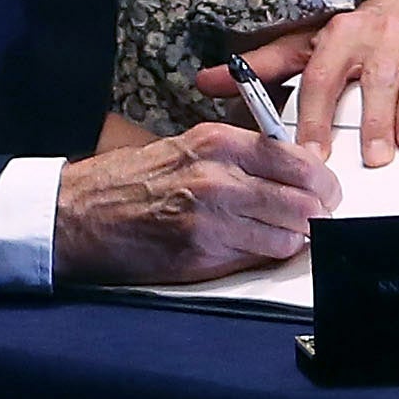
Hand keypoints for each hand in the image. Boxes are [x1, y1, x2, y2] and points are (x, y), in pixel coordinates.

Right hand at [54, 121, 340, 284]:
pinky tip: (255, 248)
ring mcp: (211, 217)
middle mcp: (218, 176)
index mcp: (215, 142)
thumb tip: (294, 173)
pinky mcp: (202, 253)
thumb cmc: (127, 183)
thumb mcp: (185, 149)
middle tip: (314, 219)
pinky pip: (264, 255)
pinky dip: (269, 254)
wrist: (76, 216)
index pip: (299, 159)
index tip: (322, 191)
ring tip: (283, 235)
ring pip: (294, 232)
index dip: (321, 181)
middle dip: (318, 214)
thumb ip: (238, 158)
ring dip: (296, 237)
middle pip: (306, 199)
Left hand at [195, 0, 398, 164]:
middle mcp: (380, 33)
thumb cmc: (361, 32)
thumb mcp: (310, 45)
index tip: (310, 153)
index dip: (314, 115)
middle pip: (373, 77)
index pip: (321, 77)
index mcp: (340, 36)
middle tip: (374, 158)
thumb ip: (265, 68)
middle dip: (372, 119)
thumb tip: (205, 81)